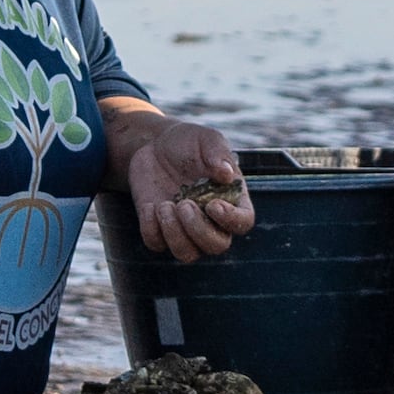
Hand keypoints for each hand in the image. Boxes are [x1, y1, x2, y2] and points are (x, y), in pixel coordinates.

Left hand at [111, 107, 259, 262]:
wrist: (155, 147)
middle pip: (216, 246)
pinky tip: (150, 205)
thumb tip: (226, 173)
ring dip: (174, 234)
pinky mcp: (160, 229)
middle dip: (198, 230)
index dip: (231, 220)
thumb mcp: (205, 139)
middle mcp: (212, 220)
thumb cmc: (188, 143)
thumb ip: (217, 153)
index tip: (212, 205)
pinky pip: (156, 244)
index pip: (243, 222)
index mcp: (231, 198)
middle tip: (183, 204)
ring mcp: (185, 228)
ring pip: (187, 254)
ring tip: (163, 205)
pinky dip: (151, 228)